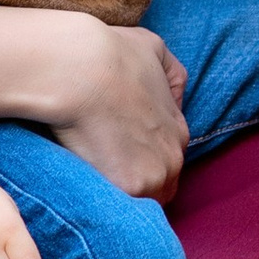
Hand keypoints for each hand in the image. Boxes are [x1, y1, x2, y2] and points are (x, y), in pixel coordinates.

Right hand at [37, 17, 187, 198]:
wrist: (79, 68)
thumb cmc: (109, 53)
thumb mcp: (152, 48)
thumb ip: (169, 73)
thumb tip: (174, 95)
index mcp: (179, 133)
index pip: (166, 164)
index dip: (141, 164)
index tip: (116, 160)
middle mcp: (173, 159)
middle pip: (158, 189)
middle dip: (133, 185)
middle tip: (101, 176)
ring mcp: (153, 177)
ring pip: (140, 204)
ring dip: (119, 200)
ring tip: (90, 190)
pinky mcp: (129, 189)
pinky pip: (118, 210)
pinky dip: (101, 205)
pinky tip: (81, 193)